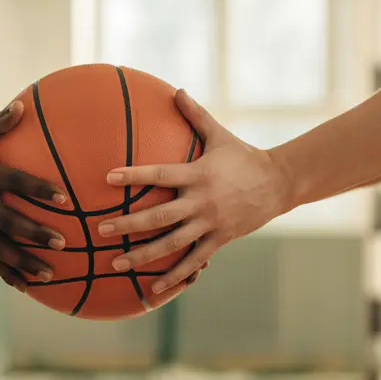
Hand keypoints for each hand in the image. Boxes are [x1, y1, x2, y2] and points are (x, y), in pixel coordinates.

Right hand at [0, 102, 69, 290]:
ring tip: (51, 273)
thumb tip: (22, 106)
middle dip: (35, 233)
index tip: (64, 198)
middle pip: (7, 220)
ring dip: (24, 261)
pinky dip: (5, 271)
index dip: (37, 189)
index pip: (12, 181)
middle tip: (63, 242)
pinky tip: (26, 285)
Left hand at [97, 91, 291, 293]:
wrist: (279, 183)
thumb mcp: (220, 135)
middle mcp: (201, 201)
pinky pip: (194, 260)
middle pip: (159, 216)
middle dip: (128, 224)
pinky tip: (153, 289)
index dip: (134, 176)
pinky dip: (174, 276)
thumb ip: (195, 115)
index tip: (108, 178)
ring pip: (172, 243)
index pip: (160, 174)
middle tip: (101, 229)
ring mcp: (210, 223)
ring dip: (142, 255)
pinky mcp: (219, 239)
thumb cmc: (244, 156)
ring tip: (116, 263)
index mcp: (198, 174)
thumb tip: (176, 90)